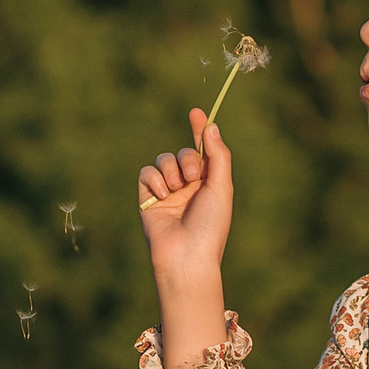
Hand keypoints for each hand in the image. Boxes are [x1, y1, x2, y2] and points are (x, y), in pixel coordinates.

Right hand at [137, 108, 232, 282]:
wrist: (186, 256)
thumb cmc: (210, 225)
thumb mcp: (221, 187)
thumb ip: (218, 155)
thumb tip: (211, 126)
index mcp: (209, 183)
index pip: (203, 150)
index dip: (199, 130)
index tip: (195, 112)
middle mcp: (188, 186)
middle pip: (183, 152)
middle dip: (188, 159)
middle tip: (193, 178)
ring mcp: (167, 192)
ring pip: (163, 160)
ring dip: (171, 170)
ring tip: (176, 190)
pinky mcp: (147, 198)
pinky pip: (146, 173)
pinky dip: (155, 179)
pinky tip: (162, 196)